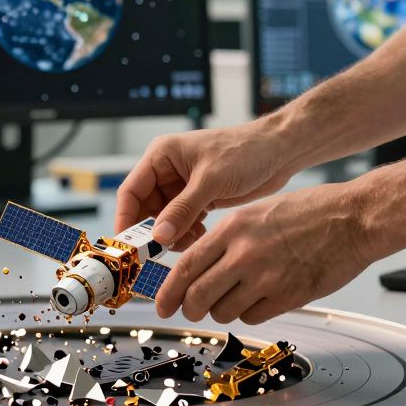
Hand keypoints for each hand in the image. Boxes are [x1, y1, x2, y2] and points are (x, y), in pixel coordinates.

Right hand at [115, 119, 299, 249]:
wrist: (280, 151)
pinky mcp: (200, 198)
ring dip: (172, 235)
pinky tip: (200, 237)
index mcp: (162, 156)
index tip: (127, 245)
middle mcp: (168, 170)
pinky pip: (183, 222)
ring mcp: (184, 186)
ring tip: (188, 242)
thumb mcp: (210, 181)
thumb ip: (182, 210)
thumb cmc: (245, 151)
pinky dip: (187, 233)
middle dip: (152, 232)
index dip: (126, 219)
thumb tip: (158, 236)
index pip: (131, 191)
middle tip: (158, 254)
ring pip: (165, 219)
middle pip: (146, 209)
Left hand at [154, 184, 376, 323]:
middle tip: (191, 311)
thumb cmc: (311, 211)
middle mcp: (244, 254)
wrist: (354, 218)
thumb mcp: (257, 212)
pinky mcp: (287, 296)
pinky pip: (252, 317)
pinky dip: (250, 313)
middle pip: (197, 296)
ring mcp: (266, 277)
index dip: (168, 291)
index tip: (162, 304)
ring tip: (236, 297)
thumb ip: (228, 239)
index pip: (186, 266)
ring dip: (223, 311)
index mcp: (233, 228)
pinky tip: (260, 298)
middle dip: (189, 308)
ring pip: (223, 312)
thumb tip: (203, 267)